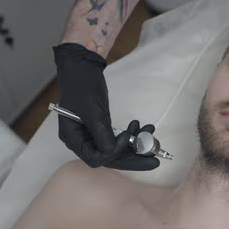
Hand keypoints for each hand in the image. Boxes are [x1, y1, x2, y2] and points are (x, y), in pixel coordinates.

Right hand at [52, 42, 158, 170]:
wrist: (83, 67)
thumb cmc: (83, 85)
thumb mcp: (92, 109)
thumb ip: (101, 132)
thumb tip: (112, 152)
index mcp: (73, 138)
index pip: (95, 157)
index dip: (114, 153)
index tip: (127, 137)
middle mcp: (82, 141)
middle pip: (109, 158)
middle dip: (133, 159)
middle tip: (155, 161)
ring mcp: (92, 136)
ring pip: (117, 150)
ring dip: (136, 145)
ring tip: (151, 133)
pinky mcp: (102, 130)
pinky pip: (118, 140)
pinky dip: (132, 136)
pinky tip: (142, 127)